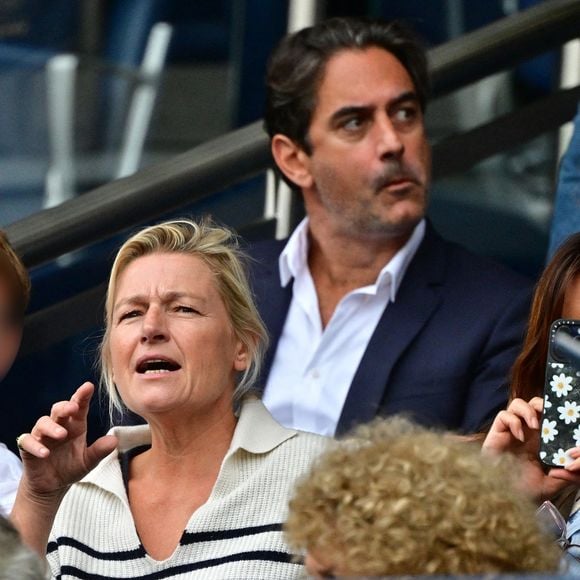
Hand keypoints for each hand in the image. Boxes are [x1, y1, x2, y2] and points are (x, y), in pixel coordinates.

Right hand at [17, 382, 116, 499]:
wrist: (52, 486)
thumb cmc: (71, 467)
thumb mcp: (88, 461)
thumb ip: (99, 451)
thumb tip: (114, 441)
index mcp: (75, 425)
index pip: (79, 407)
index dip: (82, 396)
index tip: (88, 386)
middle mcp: (59, 426)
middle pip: (58, 410)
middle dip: (65, 407)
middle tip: (73, 408)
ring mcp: (42, 436)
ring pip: (42, 423)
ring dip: (51, 427)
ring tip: (62, 434)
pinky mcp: (28, 448)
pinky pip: (27, 442)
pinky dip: (35, 445)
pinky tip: (45, 453)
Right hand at [482, 397, 579, 501]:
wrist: (500, 494)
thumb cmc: (522, 490)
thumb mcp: (550, 485)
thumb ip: (565, 477)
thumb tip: (576, 468)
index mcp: (539, 439)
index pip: (546, 416)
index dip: (554, 412)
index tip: (565, 416)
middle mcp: (525, 431)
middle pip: (533, 404)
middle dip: (542, 404)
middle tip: (549, 415)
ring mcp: (510, 430)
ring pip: (517, 404)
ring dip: (528, 410)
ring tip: (535, 424)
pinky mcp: (497, 432)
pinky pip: (503, 416)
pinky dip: (513, 421)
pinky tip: (519, 436)